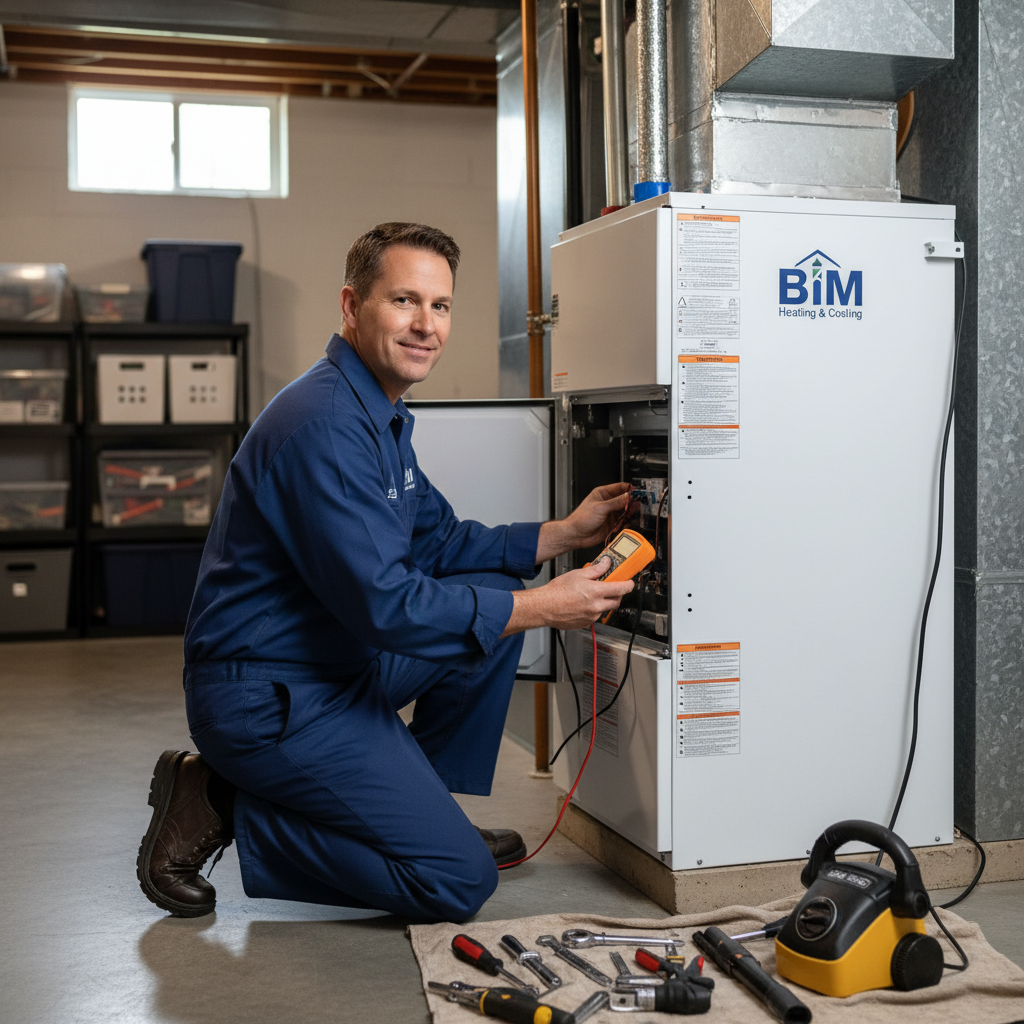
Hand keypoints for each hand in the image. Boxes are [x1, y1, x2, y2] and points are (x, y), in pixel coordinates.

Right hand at [501, 558, 634, 635]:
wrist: (544, 607)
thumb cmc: (557, 591)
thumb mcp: (578, 574)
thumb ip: (596, 569)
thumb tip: (606, 563)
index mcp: (596, 592)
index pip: (621, 589)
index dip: (628, 585)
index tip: (630, 583)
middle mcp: (596, 606)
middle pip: (616, 601)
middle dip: (617, 595)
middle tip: (611, 588)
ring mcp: (591, 617)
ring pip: (605, 609)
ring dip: (603, 602)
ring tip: (590, 596)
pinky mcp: (585, 624)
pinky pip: (594, 616)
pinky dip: (593, 610)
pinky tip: (582, 604)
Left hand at [536, 482, 631, 561]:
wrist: (576, 535)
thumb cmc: (582, 519)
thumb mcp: (600, 507)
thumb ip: (616, 502)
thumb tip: (628, 496)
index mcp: (602, 494)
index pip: (620, 487)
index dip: (629, 489)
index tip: (637, 492)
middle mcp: (607, 502)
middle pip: (624, 499)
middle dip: (632, 501)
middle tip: (637, 504)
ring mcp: (610, 513)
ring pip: (625, 510)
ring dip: (630, 512)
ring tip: (633, 513)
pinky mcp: (611, 523)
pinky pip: (623, 520)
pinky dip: (626, 521)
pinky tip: (627, 521)